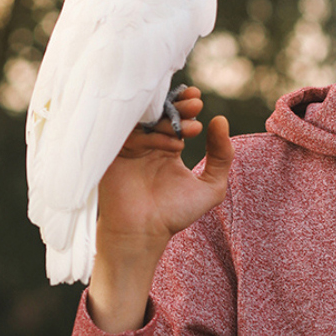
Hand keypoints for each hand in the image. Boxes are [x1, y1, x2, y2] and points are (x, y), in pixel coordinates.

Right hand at [97, 87, 233, 253]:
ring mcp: (129, 148)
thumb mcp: (211, 186)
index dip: (186, 105)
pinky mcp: (113, 155)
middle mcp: (147, 143)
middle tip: (196, 104)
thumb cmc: (174, 214)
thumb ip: (222, 156)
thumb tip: (221, 120)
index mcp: (167, 146)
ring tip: (191, 129)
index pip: (175, 117)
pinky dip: (152, 137)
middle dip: (179, 106)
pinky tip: (174, 146)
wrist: (143, 234)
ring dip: (169, 120)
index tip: (198, 100)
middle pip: (160, 113)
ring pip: (146, 122)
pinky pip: (130, 136)